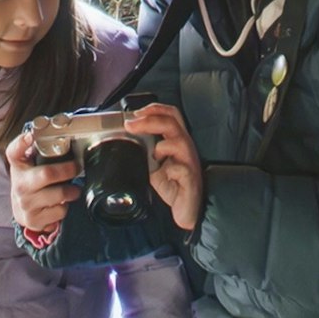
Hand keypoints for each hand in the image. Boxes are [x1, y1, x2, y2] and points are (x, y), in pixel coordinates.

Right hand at [6, 139, 81, 244]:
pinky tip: (60, 204)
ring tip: (73, 190)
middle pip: (47, 174)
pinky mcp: (33, 220)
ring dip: (71, 192)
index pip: (14, 151)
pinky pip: (60, 211)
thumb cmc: (30, 181)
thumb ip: (34, 148)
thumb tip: (48, 131)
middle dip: (68, 170)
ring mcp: (25, 204)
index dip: (22, 142)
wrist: (21, 210)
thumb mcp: (28, 163)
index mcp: (17, 166)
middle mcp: (18, 185)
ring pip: (59, 195)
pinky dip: (65, 207)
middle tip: (77, 168)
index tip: (31, 136)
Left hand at [121, 100, 205, 233]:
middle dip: (150, 119)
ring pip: (179, 141)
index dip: (154, 109)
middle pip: (172, 121)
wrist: (187, 209)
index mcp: (176, 141)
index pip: (170, 114)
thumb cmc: (173, 186)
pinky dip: (168, 171)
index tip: (135, 113)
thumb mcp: (154, 167)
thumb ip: (145, 153)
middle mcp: (185, 147)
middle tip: (131, 125)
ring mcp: (190, 161)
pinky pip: (180, 168)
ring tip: (153, 157)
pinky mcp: (191, 177)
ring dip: (160, 146)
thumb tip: (127, 144)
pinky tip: (165, 177)